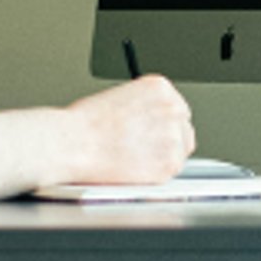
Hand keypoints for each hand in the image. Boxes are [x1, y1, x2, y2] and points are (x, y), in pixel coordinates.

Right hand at [61, 75, 194, 186]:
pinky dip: (158, 172)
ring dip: (165, 155)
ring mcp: (173, 136)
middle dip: (168, 138)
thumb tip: (149, 121)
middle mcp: (172, 109)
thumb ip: (143, 106)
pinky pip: (173, 170)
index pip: (176, 106)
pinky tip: (138, 168)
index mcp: (160, 88)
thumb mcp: (118, 97)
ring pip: (181, 150)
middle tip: (147, 147)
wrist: (76, 143)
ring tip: (138, 158)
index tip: (153, 129)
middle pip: (183, 127)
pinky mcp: (169, 163)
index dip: (163, 121)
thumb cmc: (86, 123)